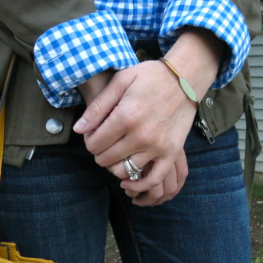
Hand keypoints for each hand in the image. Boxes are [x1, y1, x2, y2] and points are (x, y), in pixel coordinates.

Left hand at [73, 28, 225, 205]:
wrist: (185, 79)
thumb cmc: (150, 77)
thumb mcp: (120, 82)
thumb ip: (97, 107)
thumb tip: (78, 130)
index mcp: (125, 116)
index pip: (94, 143)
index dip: (89, 141)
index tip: (93, 135)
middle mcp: (141, 135)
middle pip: (106, 159)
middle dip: (99, 153)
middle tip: (103, 144)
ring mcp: (157, 146)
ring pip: (124, 171)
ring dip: (114, 166)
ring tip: (115, 155)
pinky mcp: (171, 153)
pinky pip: (153, 179)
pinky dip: (138, 185)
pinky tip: (128, 181)